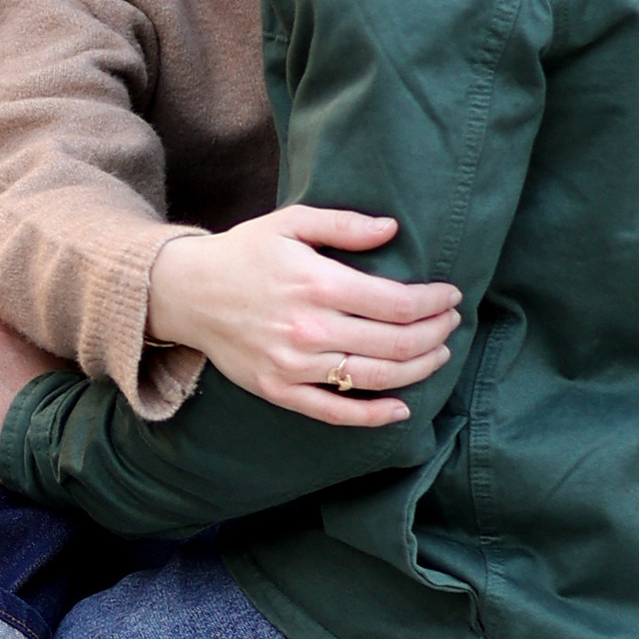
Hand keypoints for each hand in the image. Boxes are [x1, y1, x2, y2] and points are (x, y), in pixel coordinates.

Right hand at [144, 210, 460, 425]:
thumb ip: (344, 225)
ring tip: (438, 355)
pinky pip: (335, 411)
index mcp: (318, 284)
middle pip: (396, 343)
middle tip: (450, 323)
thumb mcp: (291, 222)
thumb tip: (393, 229)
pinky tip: (401, 409)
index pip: (398, 303)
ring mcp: (294, 365)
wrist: (187, 293)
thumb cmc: (244, 253)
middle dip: (435, 333)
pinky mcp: (279, 390)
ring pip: (375, 377)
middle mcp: (310, 329)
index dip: (434, 302)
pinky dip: (374, 415)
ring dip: (418, 369)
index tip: (450, 296)